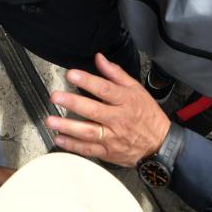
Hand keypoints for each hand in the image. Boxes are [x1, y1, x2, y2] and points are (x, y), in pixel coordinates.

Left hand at [46, 53, 171, 166]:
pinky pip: (89, 150)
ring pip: (88, 133)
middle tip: (55, 96)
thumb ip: (115, 74)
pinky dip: (73, 146)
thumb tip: (99, 58)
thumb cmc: (147, 114)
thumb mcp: (136, 90)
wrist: (161, 145)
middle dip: (73, 103)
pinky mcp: (109, 153)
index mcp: (126, 101)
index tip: (71, 74)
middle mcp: (118, 120)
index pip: (105, 89)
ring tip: (51, 121)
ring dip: (68, 127)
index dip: (87, 81)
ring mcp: (113, 138)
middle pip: (94, 111)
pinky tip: (59, 139)